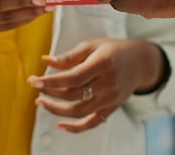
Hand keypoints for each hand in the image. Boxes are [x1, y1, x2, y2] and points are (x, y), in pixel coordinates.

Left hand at [28, 38, 164, 132]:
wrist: (140, 61)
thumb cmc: (112, 50)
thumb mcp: (91, 46)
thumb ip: (68, 56)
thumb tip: (45, 61)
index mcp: (102, 64)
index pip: (73, 77)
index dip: (52, 81)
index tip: (34, 80)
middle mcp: (108, 83)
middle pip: (73, 94)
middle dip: (50, 93)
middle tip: (36, 86)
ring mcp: (111, 98)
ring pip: (79, 111)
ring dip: (57, 110)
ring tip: (41, 102)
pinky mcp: (112, 108)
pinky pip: (92, 122)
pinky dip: (76, 128)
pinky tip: (61, 125)